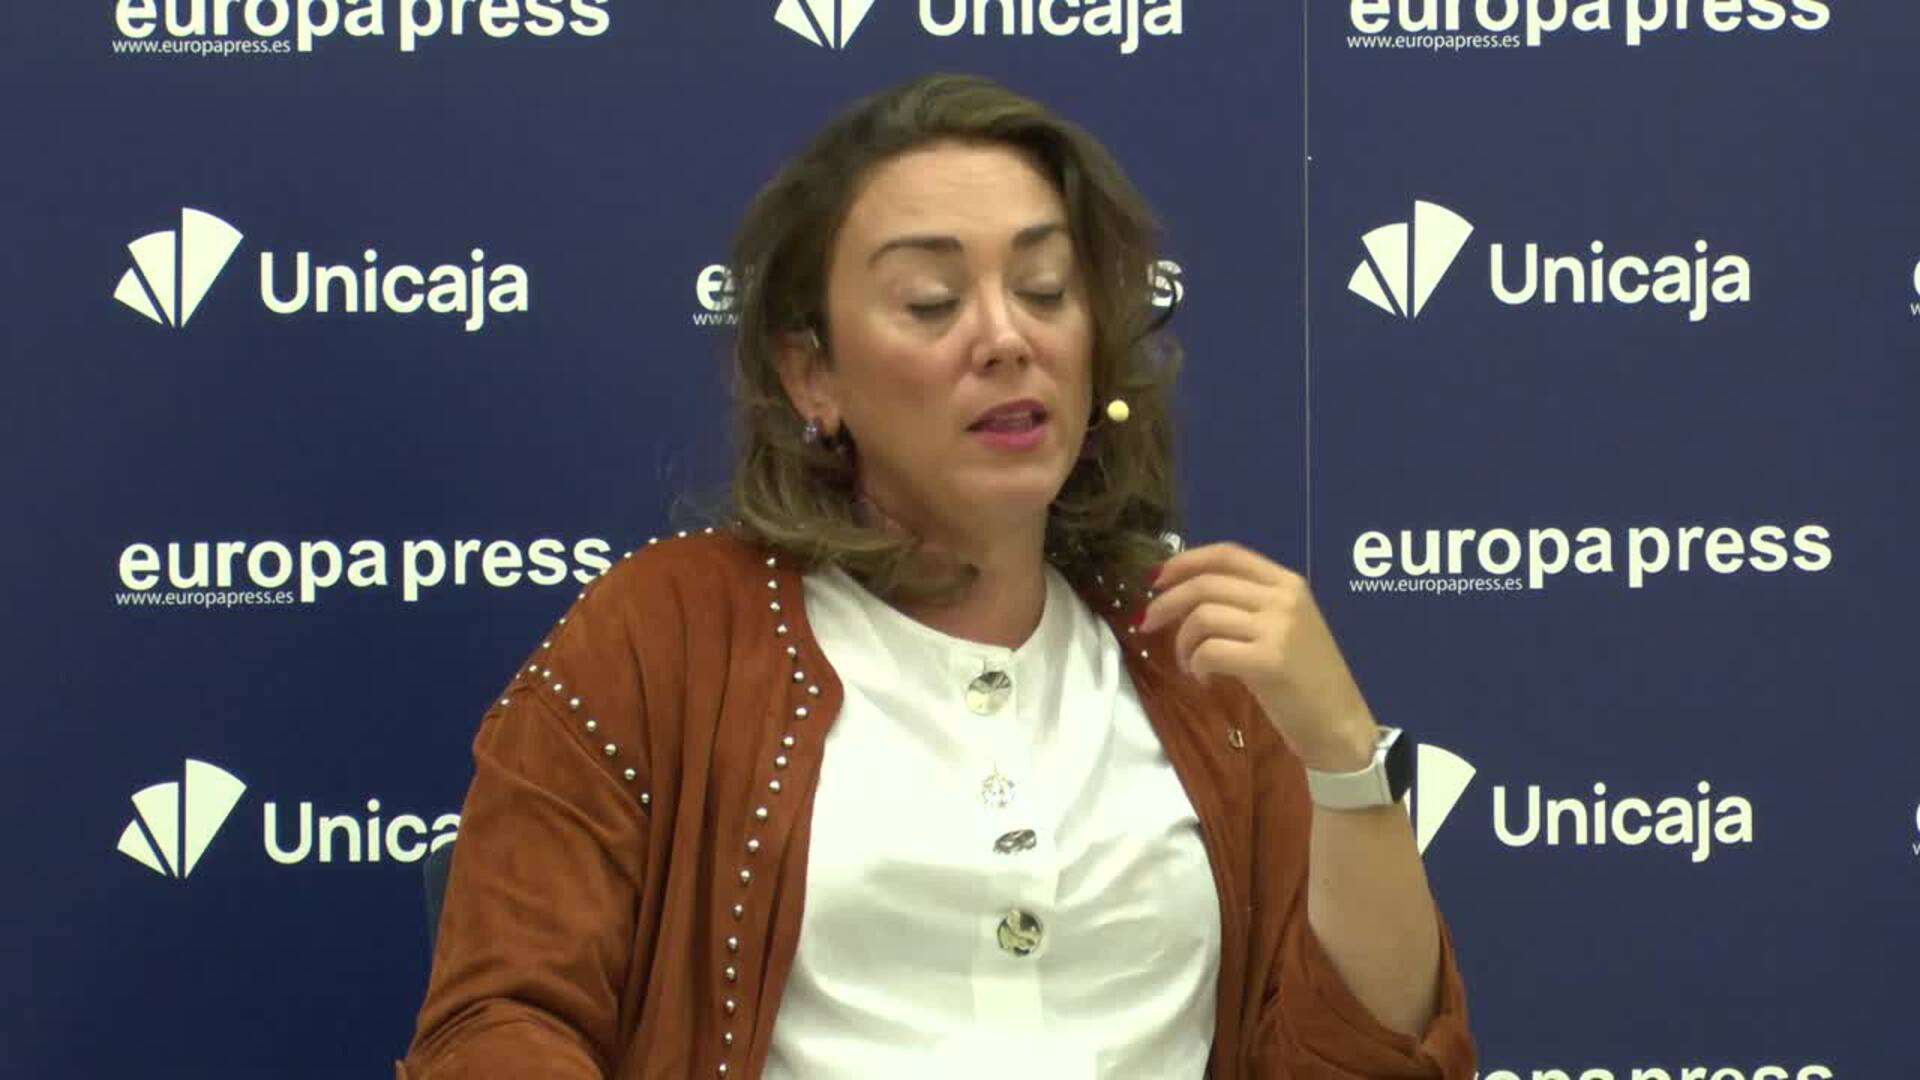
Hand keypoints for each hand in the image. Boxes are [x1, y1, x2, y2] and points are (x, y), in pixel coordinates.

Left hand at [1135, 542, 1378, 772]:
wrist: (1339, 724)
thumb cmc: (1306, 680)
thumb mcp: (1282, 628)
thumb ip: (1246, 605)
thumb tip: (1182, 594)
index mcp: (1288, 582)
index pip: (1227, 554)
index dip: (1184, 561)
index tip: (1155, 580)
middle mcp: (1284, 598)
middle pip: (1206, 584)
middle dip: (1165, 603)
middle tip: (1146, 625)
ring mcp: (1279, 628)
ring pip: (1202, 616)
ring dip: (1181, 642)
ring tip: (1187, 664)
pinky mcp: (1269, 661)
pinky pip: (1210, 650)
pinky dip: (1196, 664)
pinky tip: (1204, 679)